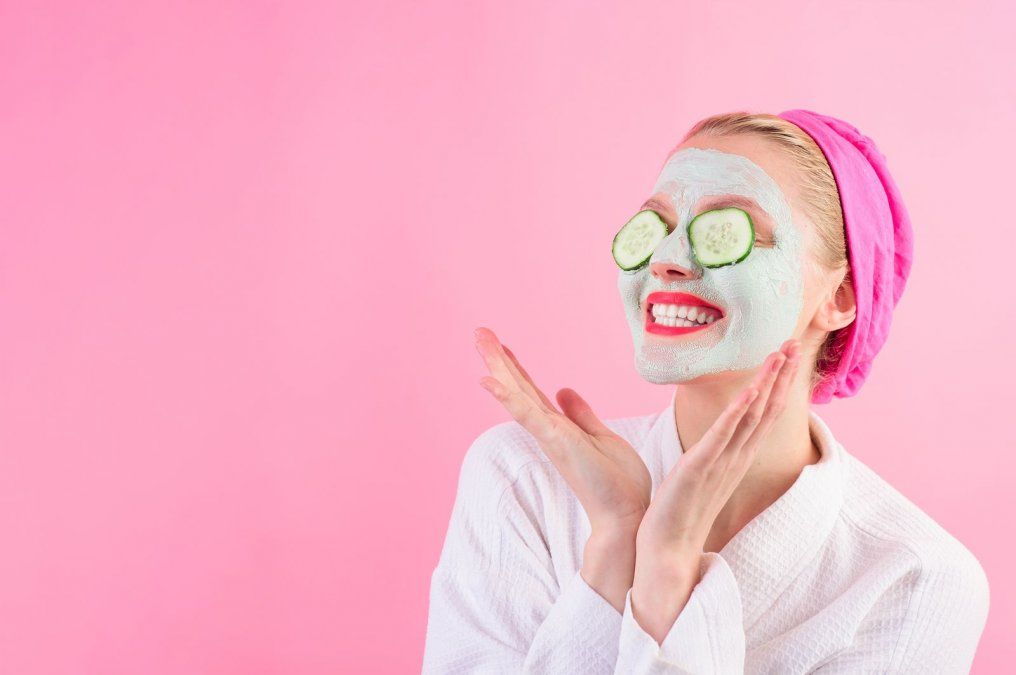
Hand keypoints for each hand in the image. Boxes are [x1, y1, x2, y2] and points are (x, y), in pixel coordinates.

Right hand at [473, 327, 651, 535]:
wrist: (627, 514)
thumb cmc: (618, 483)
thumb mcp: (602, 437)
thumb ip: (582, 415)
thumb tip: (563, 390)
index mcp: (559, 427)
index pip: (531, 391)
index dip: (515, 367)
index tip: (500, 345)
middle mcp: (548, 430)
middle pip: (517, 387)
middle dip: (498, 359)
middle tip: (478, 332)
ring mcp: (549, 436)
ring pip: (517, 394)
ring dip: (497, 367)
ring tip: (480, 340)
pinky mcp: (556, 442)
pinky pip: (527, 415)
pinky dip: (507, 397)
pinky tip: (488, 380)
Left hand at [631, 339, 800, 642]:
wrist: (668, 548)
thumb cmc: (682, 510)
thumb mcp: (704, 472)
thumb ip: (717, 452)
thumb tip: (722, 433)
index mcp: (737, 456)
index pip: (764, 413)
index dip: (778, 383)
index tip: (787, 354)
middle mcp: (736, 457)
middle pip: (767, 409)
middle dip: (782, 375)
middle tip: (795, 342)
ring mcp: (721, 462)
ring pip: (752, 417)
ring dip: (767, 384)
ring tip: (781, 355)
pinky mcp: (700, 468)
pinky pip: (723, 436)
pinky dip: (737, 412)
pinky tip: (749, 391)